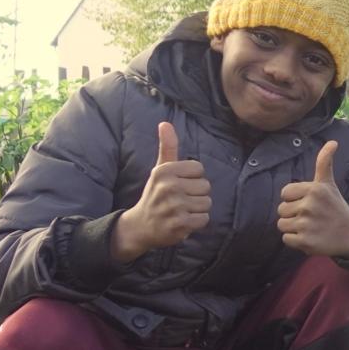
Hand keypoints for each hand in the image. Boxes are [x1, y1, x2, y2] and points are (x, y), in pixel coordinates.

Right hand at [112, 122, 210, 262]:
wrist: (141, 225)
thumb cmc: (155, 194)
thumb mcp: (160, 169)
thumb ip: (167, 147)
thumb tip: (165, 123)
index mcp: (165, 171)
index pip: (199, 169)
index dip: (193, 178)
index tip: (179, 184)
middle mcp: (169, 186)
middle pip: (206, 186)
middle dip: (196, 194)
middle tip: (179, 200)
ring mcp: (174, 206)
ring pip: (207, 203)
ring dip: (197, 209)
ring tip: (182, 210)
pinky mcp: (180, 223)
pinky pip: (204, 219)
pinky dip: (197, 222)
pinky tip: (183, 221)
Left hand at [278, 141, 348, 257]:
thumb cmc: (335, 206)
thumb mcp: (329, 184)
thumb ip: (325, 162)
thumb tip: (332, 141)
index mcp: (314, 190)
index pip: (285, 193)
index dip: (294, 199)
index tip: (308, 202)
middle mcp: (309, 206)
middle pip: (281, 210)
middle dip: (293, 214)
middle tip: (311, 216)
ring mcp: (307, 225)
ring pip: (282, 224)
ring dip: (293, 227)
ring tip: (309, 226)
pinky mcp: (305, 242)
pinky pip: (286, 239)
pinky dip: (295, 241)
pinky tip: (309, 237)